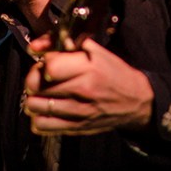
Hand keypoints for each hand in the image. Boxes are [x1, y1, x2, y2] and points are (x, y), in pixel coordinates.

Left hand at [23, 36, 152, 135]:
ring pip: (35, 106)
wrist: (136, 101)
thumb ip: (63, 44)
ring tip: (42, 93)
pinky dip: (38, 117)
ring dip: (34, 98)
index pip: (49, 68)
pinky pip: (42, 125)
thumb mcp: (95, 51)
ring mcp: (78, 111)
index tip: (48, 63)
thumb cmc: (113, 73)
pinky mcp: (76, 127)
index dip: (43, 63)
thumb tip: (35, 46)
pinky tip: (46, 110)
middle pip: (36, 86)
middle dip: (34, 78)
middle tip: (42, 77)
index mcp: (88, 68)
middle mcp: (82, 90)